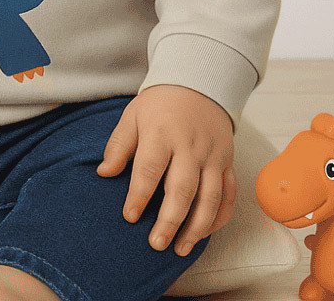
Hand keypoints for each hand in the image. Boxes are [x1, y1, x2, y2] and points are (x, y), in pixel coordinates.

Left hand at [96, 84, 236, 255]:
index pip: (150, 168)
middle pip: (183, 188)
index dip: (139, 195)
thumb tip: (104, 173)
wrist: (198, 84)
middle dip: (170, 220)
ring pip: (210, 197)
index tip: (129, 216)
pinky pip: (229, 194)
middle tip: (156, 244)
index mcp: (162, 133)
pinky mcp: (228, 161)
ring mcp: (213, 155)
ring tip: (180, 248)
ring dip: (197, 227)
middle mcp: (190, 146)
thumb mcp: (133, 116)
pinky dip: (219, 217)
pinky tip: (205, 233)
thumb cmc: (159, 105)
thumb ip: (119, 145)